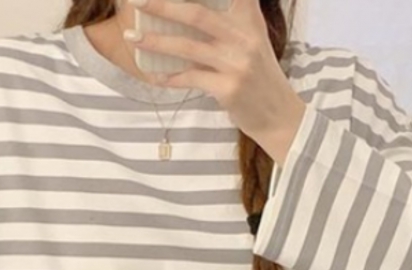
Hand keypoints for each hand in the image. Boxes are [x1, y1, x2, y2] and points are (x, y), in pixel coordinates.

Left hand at [126, 0, 306, 163]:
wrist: (279, 117)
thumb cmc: (260, 78)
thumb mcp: (254, 42)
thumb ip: (231, 23)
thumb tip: (188, 14)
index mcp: (250, 20)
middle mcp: (245, 38)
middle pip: (197, 14)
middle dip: (163, 6)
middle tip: (137, 1)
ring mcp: (237, 64)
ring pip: (188, 47)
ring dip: (156, 42)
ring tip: (133, 38)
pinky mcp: (228, 89)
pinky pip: (190, 78)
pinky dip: (169, 78)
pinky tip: (154, 76)